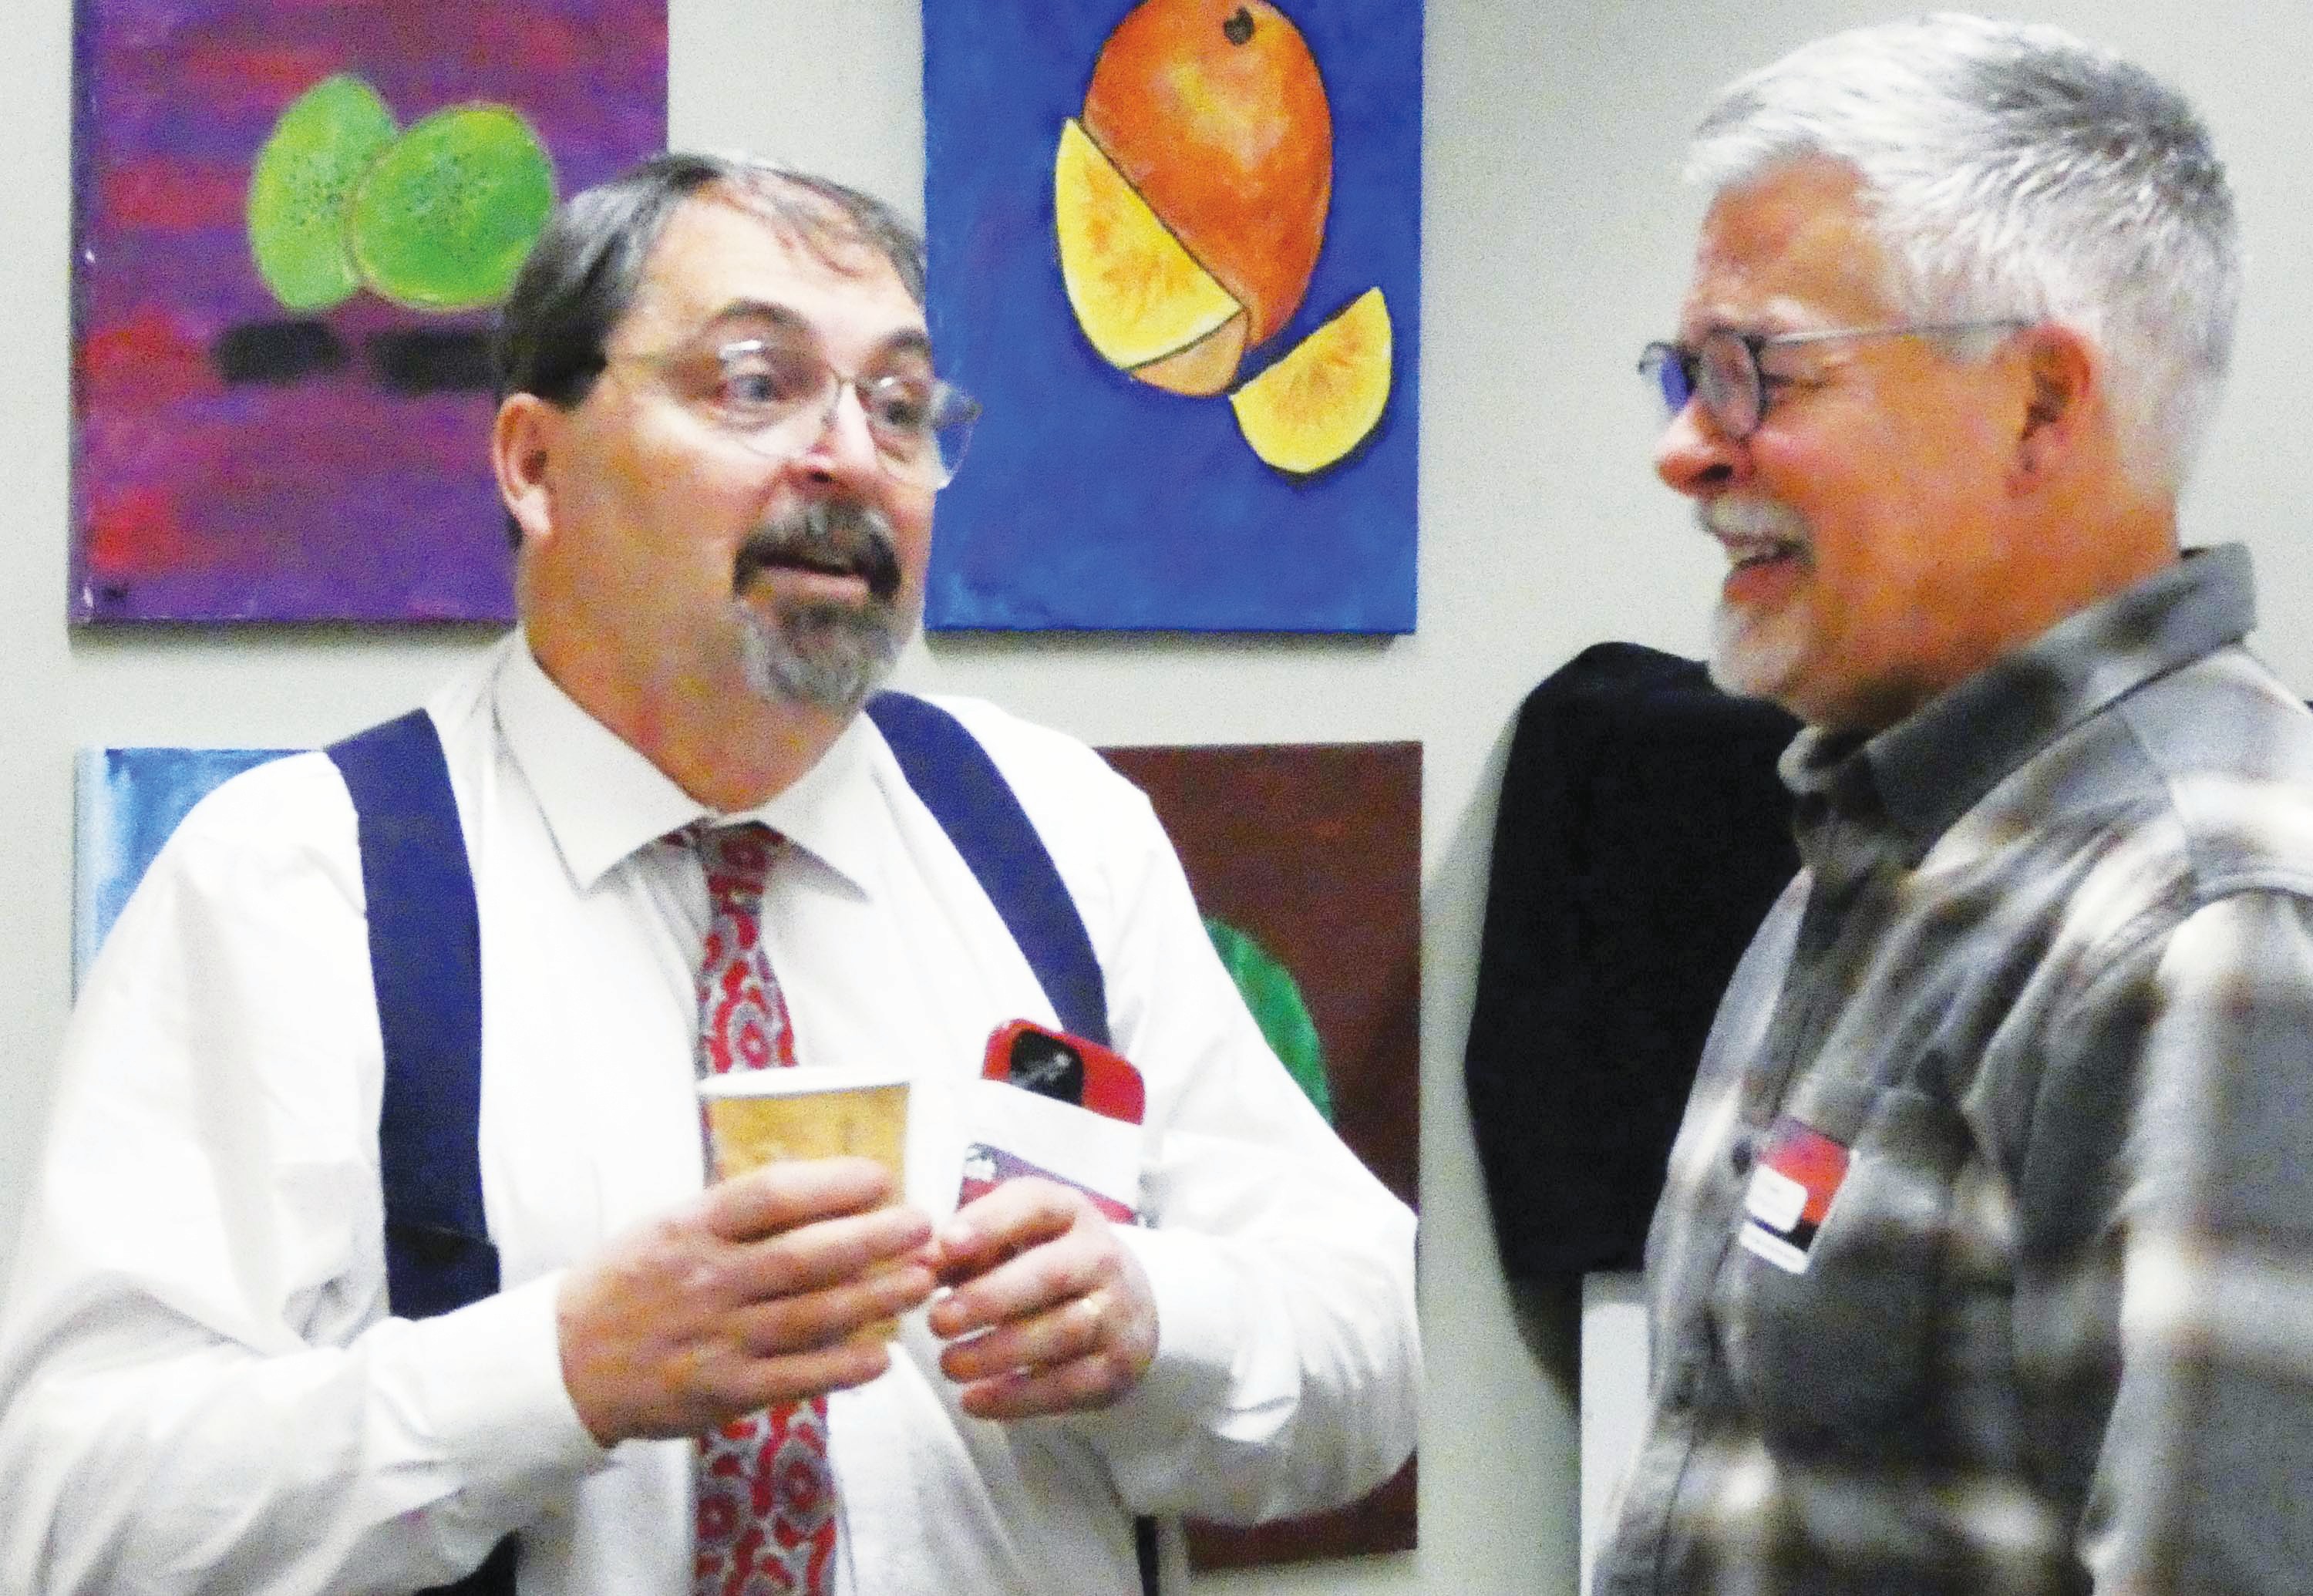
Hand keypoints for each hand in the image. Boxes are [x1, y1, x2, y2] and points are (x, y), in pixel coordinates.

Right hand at [555, 1157, 935, 1445]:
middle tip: (924, 1224)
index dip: (831, 1183)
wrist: (564, 1363)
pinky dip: (841, 1368)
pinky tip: (882, 1357)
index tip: (880, 1176)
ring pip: (811, 1315)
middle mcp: (708, 1280)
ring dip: (874, 1298)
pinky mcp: (723, 1392)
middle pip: (804, 1255)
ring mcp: (717, 1339)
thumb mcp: (667, 1225)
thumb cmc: (627, 1283)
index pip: (770, 1195)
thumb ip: (733, 1211)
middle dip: (874, 1238)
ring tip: (921, 1279)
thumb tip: (817, 1184)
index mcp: (691, 1228)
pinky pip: (794, 1378)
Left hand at [927, 1177, 1156, 1419]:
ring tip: (948, 1365)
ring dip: (999, 1352)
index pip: (1036, 1206)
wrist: (1126, 1307)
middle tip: (938, 1320)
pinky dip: (1017, 1397)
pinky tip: (974, 1400)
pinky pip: (1068, 1385)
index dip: (991, 1223)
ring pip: (1063, 1331)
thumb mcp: (1011, 1242)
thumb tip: (917, 1265)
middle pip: (1051, 1273)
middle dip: (991, 1297)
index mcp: (1070, 1213)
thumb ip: (964, 1250)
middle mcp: (1102, 1258)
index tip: (946, 1244)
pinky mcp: (1116, 1367)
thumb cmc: (1043, 1264)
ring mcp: (1116, 1313)